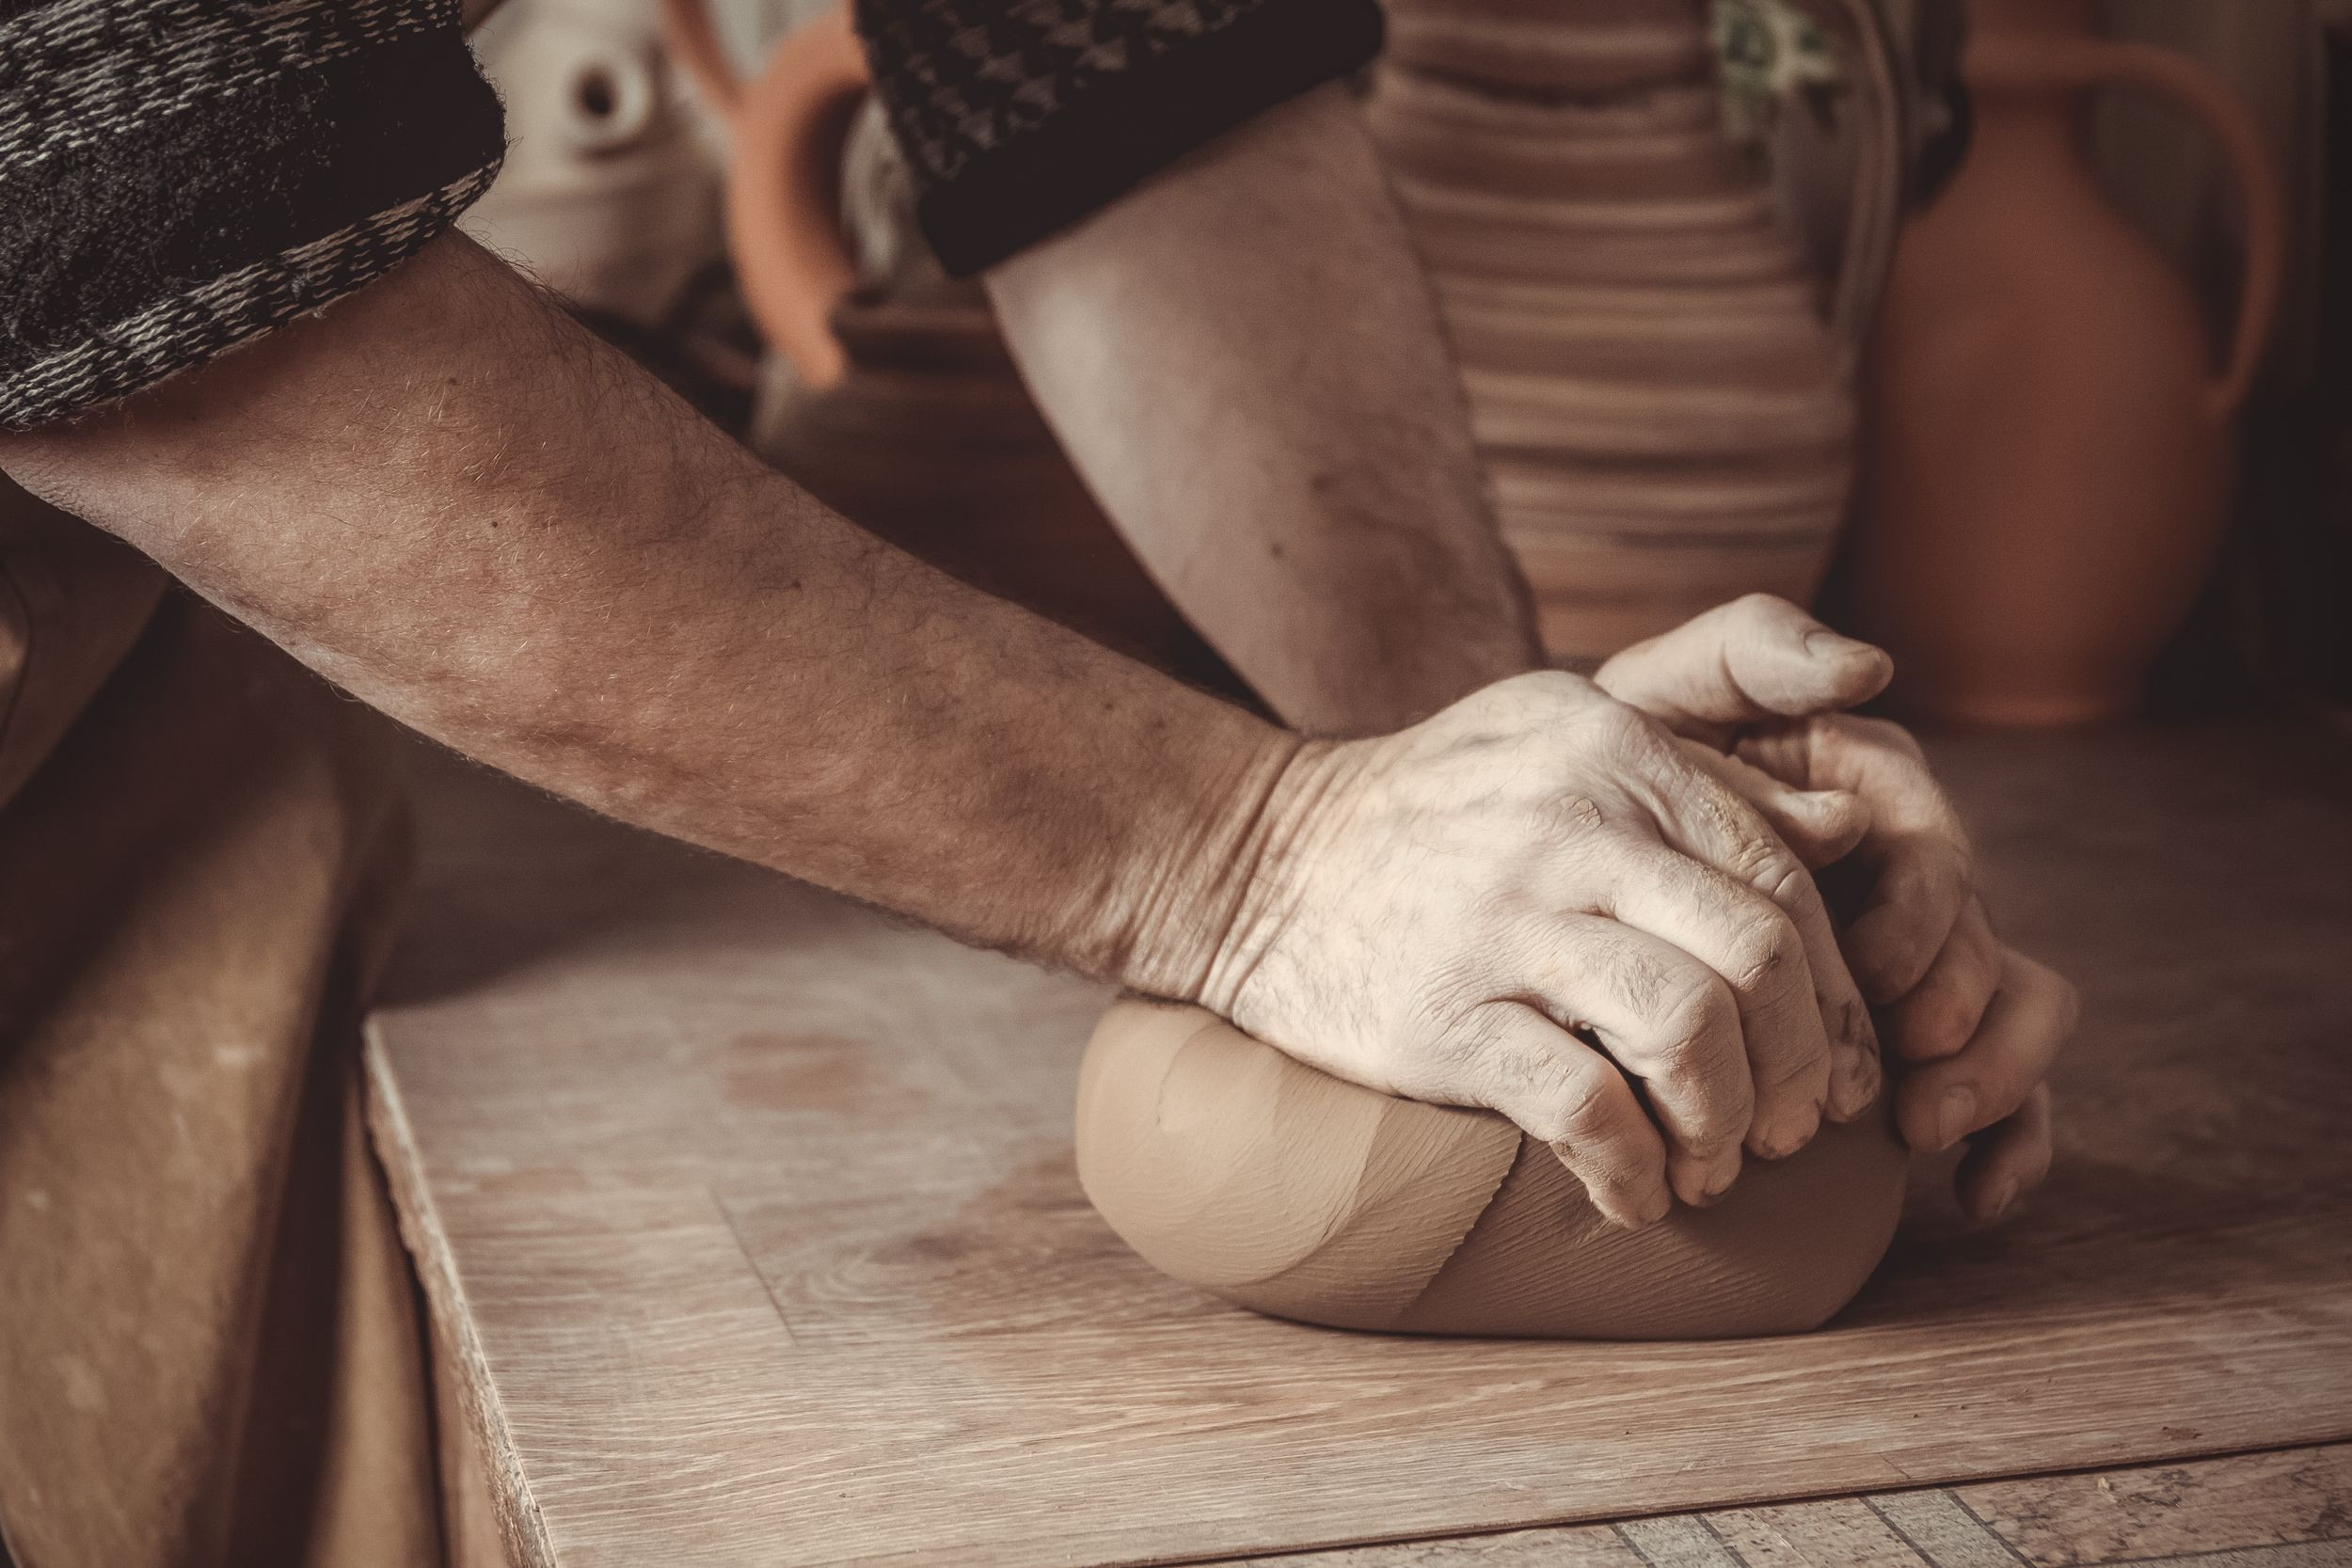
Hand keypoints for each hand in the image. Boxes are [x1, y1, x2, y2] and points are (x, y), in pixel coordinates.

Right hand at [1192, 669, 1879, 1228]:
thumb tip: (1852, 829)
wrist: (1247, 861)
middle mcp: (1570, 822)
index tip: (1830, 1058)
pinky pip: (1586, 1109)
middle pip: (1758, 957)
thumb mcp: (1558, 740)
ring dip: (1724, 1125)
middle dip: (1801, 1065)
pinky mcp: (1445, 1016)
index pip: (1781, 874)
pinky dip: (1632, 1173)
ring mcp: (1504, 921)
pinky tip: (1632, 1199)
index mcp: (1613, 749)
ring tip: (1712, 1167)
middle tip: (1790, 1129)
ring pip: (1688, 1033)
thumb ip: (1702, 776)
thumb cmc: (1427, 812)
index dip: (1834, 986)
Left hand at [1596, 595, 2075, 1222]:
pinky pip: (1997, 1091)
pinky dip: (2006, 1143)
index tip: (1872, 968)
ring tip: (1924, 1130)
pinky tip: (1975, 1196)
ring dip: (1993, 1076)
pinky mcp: (1903, 1033)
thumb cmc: (1602, 774)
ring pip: (2010, 1014)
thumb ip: (1752, 656)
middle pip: (1982, 939)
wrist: (1542, 862)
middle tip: (1911, 1069)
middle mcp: (1902, 871)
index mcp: (1865, 789)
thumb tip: (1867, 668)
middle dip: (1958, 1007)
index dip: (1921, 911)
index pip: (1934, 846)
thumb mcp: (1659, 697)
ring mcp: (1910, 957)